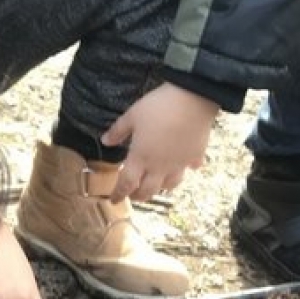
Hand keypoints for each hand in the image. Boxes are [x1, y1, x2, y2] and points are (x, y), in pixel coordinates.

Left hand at [101, 83, 218, 202]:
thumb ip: (118, 131)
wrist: (193, 98)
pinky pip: (190, 169)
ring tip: (156, 186)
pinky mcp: (195, 156)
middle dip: (138, 196)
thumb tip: (105, 141)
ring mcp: (178, 164)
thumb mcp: (133, 115)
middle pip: (147, 190)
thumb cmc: (158, 106)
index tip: (113, 200)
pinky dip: (186, 170)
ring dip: (160, 188)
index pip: (126, 183)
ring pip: (169, 185)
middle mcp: (159, 166)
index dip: (118, 194)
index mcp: (140, 157)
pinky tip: (188, 167)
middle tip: (133, 195)